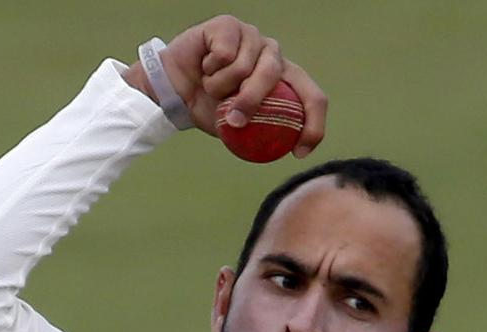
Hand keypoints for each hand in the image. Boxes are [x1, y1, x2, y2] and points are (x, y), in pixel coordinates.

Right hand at [123, 14, 326, 156]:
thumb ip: (262, 133)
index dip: (313, 125)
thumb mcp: (240, 129)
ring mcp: (252, 37)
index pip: (313, 98)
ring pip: (242, 67)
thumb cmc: (210, 108)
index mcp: (285, 79)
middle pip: (274, 77)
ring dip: (220, 86)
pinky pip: (224, 54)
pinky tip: (205, 66)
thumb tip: (286, 152)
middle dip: (252, 102)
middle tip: (235, 121)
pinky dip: (210, 69)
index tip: (299, 152)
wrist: (173, 90)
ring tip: (211, 85)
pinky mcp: (230, 25)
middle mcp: (273, 55)